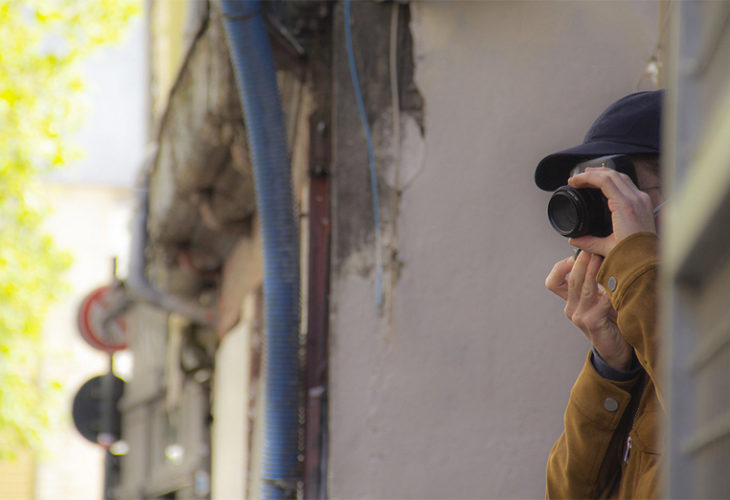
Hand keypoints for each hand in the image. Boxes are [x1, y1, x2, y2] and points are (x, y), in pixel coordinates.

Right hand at [545, 250, 633, 370]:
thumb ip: (596, 282)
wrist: (618, 350)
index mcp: (570, 301)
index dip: (560, 267)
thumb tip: (599, 254)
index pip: (553, 282)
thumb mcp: (599, 299)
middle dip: (581, 262)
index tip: (575, 256)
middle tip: (592, 250)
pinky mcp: (591, 322)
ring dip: (593, 271)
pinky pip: (599, 301)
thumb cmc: (612, 322)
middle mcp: (571, 308)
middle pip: (570, 279)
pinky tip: (618, 282)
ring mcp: (579, 316)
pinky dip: (608, 290)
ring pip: (583, 287)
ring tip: (602, 259)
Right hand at [567, 167, 655, 255]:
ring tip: (589, 176)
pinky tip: (606, 185)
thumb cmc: (633, 256)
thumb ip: (587, 242)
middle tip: (578, 177)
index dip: (586, 178)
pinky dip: (615, 181)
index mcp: (625, 207)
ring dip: (604, 174)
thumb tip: (573, 239)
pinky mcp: (645, 204)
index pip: (604, 181)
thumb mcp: (605, 248)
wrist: (650, 263)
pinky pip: (629, 185)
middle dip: (593, 173)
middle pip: (612, 174)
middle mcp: (636, 200)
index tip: (573, 181)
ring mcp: (642, 201)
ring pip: (622, 177)